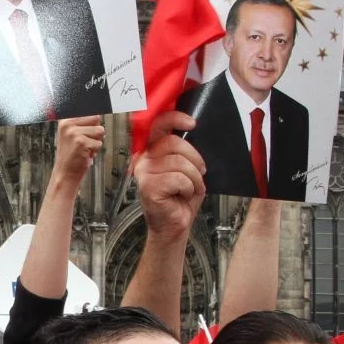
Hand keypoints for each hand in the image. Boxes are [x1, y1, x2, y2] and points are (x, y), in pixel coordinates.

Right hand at [52, 116, 105, 186]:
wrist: (65, 173)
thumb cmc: (71, 155)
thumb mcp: (72, 134)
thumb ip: (83, 123)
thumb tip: (98, 115)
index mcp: (65, 120)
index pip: (90, 113)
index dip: (93, 123)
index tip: (87, 132)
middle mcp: (68, 124)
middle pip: (96, 118)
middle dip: (95, 132)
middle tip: (85, 142)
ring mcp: (74, 133)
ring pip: (100, 131)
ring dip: (96, 142)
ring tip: (85, 148)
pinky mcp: (81, 143)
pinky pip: (99, 143)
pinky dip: (95, 151)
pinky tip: (84, 155)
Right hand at [133, 109, 206, 240]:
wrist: (175, 225)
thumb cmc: (180, 198)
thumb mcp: (187, 168)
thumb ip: (184, 151)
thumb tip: (191, 133)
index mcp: (152, 151)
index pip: (159, 125)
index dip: (175, 118)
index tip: (192, 123)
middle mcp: (144, 159)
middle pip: (173, 143)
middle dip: (194, 158)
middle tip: (199, 172)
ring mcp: (144, 172)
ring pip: (179, 162)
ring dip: (194, 178)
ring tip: (189, 189)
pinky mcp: (148, 186)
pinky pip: (179, 179)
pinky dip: (188, 189)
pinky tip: (181, 196)